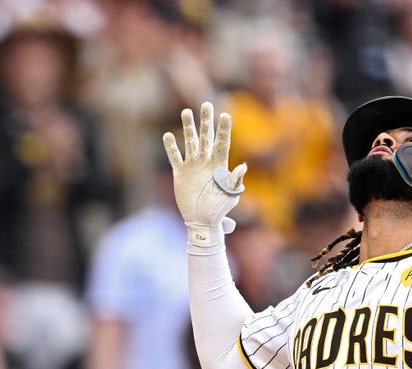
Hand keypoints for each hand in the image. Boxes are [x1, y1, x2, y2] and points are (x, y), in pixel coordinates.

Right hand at [163, 102, 246, 246]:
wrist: (202, 222)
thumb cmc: (220, 211)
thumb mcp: (229, 196)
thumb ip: (235, 181)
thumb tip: (243, 167)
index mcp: (220, 166)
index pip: (222, 143)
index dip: (224, 129)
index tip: (225, 114)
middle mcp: (206, 162)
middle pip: (206, 137)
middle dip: (206, 121)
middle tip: (207, 104)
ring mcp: (193, 167)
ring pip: (190, 142)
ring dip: (188, 128)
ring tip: (186, 111)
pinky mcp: (181, 174)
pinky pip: (175, 157)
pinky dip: (171, 147)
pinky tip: (167, 136)